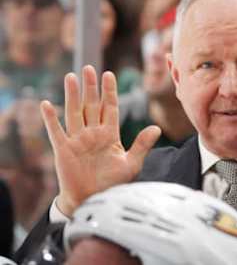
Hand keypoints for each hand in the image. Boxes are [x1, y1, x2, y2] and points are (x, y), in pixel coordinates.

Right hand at [40, 66, 160, 216]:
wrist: (95, 200)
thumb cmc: (113, 183)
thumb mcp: (132, 164)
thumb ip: (142, 145)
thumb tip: (157, 128)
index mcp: (110, 135)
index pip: (110, 107)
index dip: (109, 91)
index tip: (109, 74)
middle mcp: (93, 134)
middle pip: (91, 105)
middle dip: (90, 87)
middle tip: (89, 68)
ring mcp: (78, 140)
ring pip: (74, 112)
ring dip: (72, 95)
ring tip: (71, 76)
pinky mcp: (64, 150)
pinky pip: (56, 132)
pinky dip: (51, 119)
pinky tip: (47, 104)